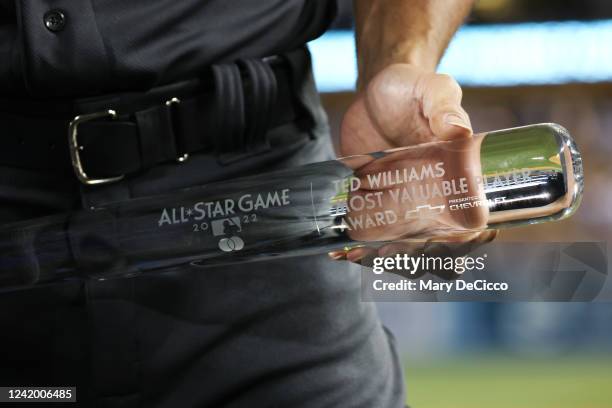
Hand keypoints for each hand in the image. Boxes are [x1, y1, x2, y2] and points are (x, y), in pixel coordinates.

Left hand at [332, 64, 496, 268]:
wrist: (374, 94)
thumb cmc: (412, 89)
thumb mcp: (432, 89)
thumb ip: (444, 106)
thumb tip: (456, 130)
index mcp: (460, 179)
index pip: (471, 224)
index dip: (465, 243)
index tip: (447, 246)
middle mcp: (433, 200)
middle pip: (434, 247)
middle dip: (416, 258)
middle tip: (392, 251)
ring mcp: (402, 207)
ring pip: (401, 249)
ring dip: (383, 259)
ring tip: (360, 255)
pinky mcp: (373, 206)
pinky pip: (370, 237)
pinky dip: (357, 250)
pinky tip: (341, 252)